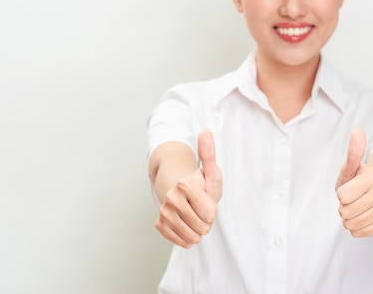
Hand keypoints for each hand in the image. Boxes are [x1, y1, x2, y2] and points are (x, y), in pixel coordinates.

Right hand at [155, 129, 222, 247]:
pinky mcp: (160, 223)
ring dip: (198, 231)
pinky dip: (187, 238)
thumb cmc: (202, 184)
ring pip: (191, 236)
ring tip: (195, 217)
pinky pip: (179, 240)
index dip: (213, 210)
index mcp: (185, 184)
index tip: (207, 200)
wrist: (183, 194)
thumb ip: (209, 155)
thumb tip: (206, 131)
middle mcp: (172, 197)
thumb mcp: (212, 173)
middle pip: (202, 226)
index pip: (210, 214)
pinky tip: (188, 227)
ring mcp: (164, 211)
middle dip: (207, 222)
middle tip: (201, 209)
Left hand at [335, 129, 372, 236]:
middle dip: (344, 206)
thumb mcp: (353, 166)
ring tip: (356, 207)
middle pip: (345, 212)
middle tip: (352, 198)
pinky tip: (362, 216)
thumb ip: (354, 152)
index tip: (349, 188)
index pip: (342, 196)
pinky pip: (360, 233)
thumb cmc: (361, 178)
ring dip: (348, 218)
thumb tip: (357, 131)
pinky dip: (357, 227)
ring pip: (351, 224)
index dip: (341, 193)